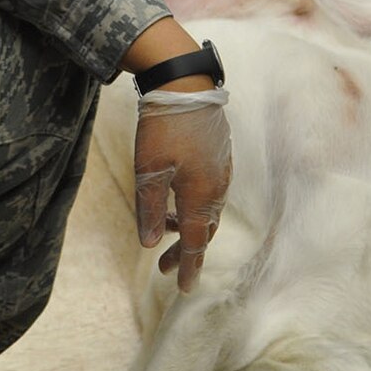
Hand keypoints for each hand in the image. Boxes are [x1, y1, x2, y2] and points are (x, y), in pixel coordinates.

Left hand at [133, 85, 231, 292]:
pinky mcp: (218, 156)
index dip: (189, 267)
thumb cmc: (164, 126)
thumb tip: (151, 244)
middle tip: (165, 268)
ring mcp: (221, 170)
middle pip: (204, 230)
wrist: (185, 82)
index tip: (184, 289)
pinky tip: (178, 200)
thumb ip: (151, 209)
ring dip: (189, 227)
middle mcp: (217, 187)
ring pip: (208, 211)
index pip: (197, 243)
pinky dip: (195, 206)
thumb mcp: (149, 170)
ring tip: (167, 231)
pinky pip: (210, 192)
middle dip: (186, 251)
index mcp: (202, 195)